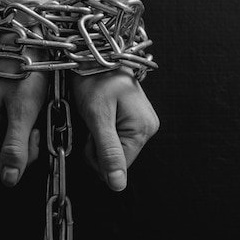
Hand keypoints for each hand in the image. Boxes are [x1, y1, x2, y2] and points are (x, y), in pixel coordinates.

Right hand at [0, 55, 48, 186]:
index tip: (35, 133)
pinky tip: (35, 103)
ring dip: (31, 128)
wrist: (27, 38)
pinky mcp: (1, 104)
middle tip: (38, 117)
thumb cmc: (24, 68)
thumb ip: (15, 147)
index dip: (23, 156)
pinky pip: (17, 123)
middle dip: (28, 141)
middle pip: (6, 152)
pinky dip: (30, 117)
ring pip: (14, 138)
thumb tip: (9, 179)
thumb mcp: (23, 111)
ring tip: (37, 107)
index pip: (0, 164)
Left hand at [71, 67, 159, 190]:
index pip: (119, 166)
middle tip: (92, 121)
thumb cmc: (95, 78)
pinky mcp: (135, 119)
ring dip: (99, 139)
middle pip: (118, 159)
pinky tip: (101, 115)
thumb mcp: (97, 117)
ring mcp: (143, 123)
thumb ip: (108, 152)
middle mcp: (148, 127)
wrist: (94, 55)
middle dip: (98, 147)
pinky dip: (103, 131)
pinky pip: (116, 138)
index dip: (98, 155)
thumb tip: (118, 184)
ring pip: (115, 150)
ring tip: (96, 115)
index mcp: (143, 128)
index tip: (92, 131)